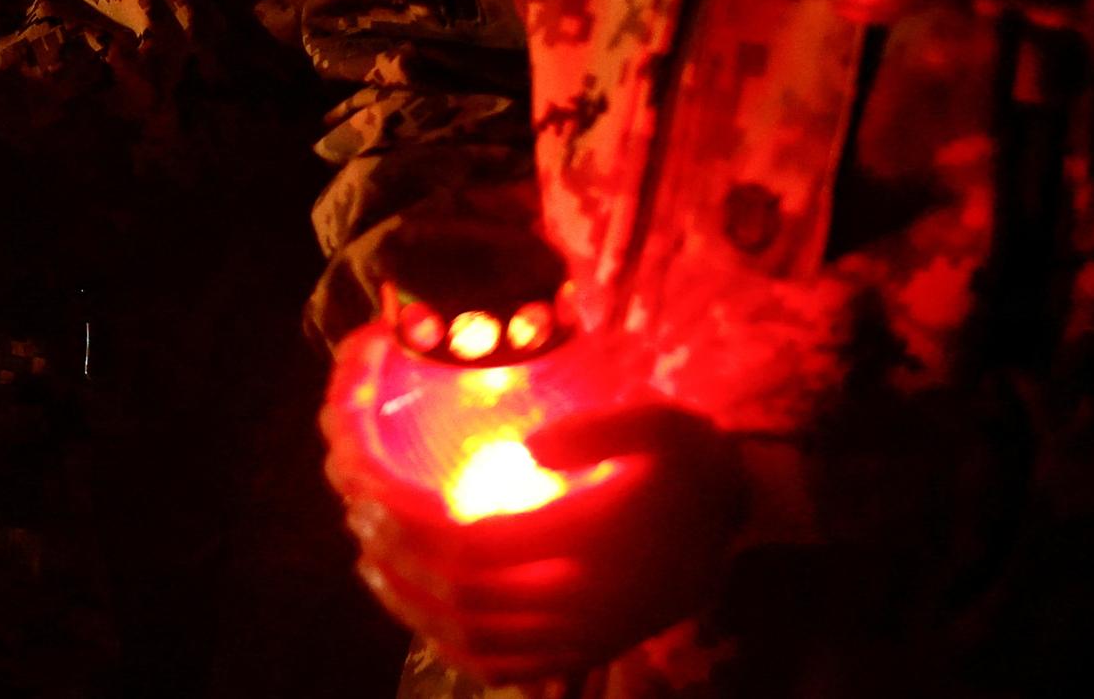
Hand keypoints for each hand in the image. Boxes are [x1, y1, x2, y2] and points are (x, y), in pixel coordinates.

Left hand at [326, 397, 742, 682]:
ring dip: (407, 599)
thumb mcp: (659, 425)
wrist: (741, 519)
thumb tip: (526, 449)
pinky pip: (503, 668)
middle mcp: (581, 603)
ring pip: (472, 639)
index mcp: (591, 545)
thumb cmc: (689, 461)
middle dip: (390, 549)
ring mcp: (582, 637)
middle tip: (352, 502)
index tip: (366, 474)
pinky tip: (417, 612)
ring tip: (365, 551)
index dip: (403, 517)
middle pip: (458, 594)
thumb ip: (595, 433)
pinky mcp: (584, 651)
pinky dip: (448, 645)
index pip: (469, 544)